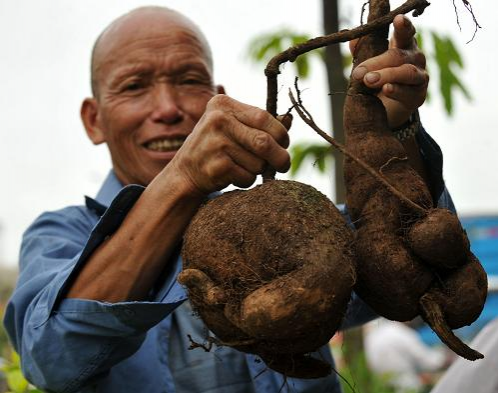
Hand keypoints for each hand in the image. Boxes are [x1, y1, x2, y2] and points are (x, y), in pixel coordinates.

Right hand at [169, 94, 290, 194]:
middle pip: (264, 142)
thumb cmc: (216, 147)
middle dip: (279, 157)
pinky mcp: (216, 167)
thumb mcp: (232, 126)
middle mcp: (217, 120)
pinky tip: (232, 176)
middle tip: (283, 164)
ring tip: (241, 166)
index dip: (280, 133)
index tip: (284, 144)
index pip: (264, 117)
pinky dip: (247, 180)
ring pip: (258, 163)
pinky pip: (248, 177)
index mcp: (222, 104)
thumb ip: (258, 123)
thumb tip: (290, 119)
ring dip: (258, 170)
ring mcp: (215, 144)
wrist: (184, 173)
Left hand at [350, 14, 428, 127]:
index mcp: (403, 45)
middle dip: (376, 63)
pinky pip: (408, 91)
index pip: (405, 32)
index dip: (403, 26)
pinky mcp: (418, 95)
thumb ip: (362, 52)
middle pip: (398, 56)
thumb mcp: (367, 66)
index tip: (397, 20)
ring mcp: (420, 76)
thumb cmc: (377, 82)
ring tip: (369, 80)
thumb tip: (352, 39)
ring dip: (386, 75)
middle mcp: (415, 58)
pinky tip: (387, 89)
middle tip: (359, 73)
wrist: (385, 111)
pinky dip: (396, 90)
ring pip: (406, 72)